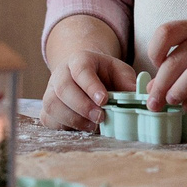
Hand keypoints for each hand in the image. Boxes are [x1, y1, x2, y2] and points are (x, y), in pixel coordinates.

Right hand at [40, 15, 134, 130]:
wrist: (83, 74)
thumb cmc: (104, 74)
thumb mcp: (120, 71)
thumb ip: (129, 83)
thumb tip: (140, 98)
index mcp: (80, 59)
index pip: (81, 70)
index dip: (91, 86)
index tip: (104, 100)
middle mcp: (61, 73)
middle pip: (63, 88)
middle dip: (82, 105)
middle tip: (100, 117)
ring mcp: (51, 90)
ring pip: (53, 105)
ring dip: (73, 118)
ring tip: (94, 125)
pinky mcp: (47, 108)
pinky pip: (48, 118)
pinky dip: (64, 126)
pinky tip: (81, 127)